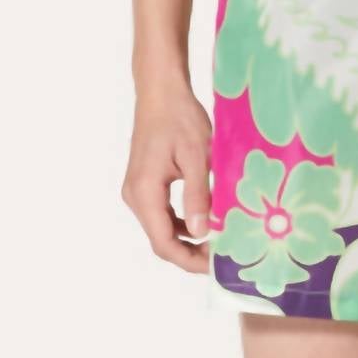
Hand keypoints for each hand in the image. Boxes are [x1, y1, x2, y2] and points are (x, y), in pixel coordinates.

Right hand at [121, 81, 213, 273]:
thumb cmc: (180, 118)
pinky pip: (162, 213)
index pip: (163, 243)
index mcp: (144, 192)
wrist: (161, 92)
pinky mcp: (144, 184)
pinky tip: (206, 219)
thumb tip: (203, 233)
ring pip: (162, 228)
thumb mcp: (197, 156)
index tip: (216, 266)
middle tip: (223, 255)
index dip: (189, 260)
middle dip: (191, 252)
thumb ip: (198, 195)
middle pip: (161, 239)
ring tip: (219, 239)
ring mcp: (137, 191)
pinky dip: (183, 222)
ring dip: (188, 238)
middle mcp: (135, 196)